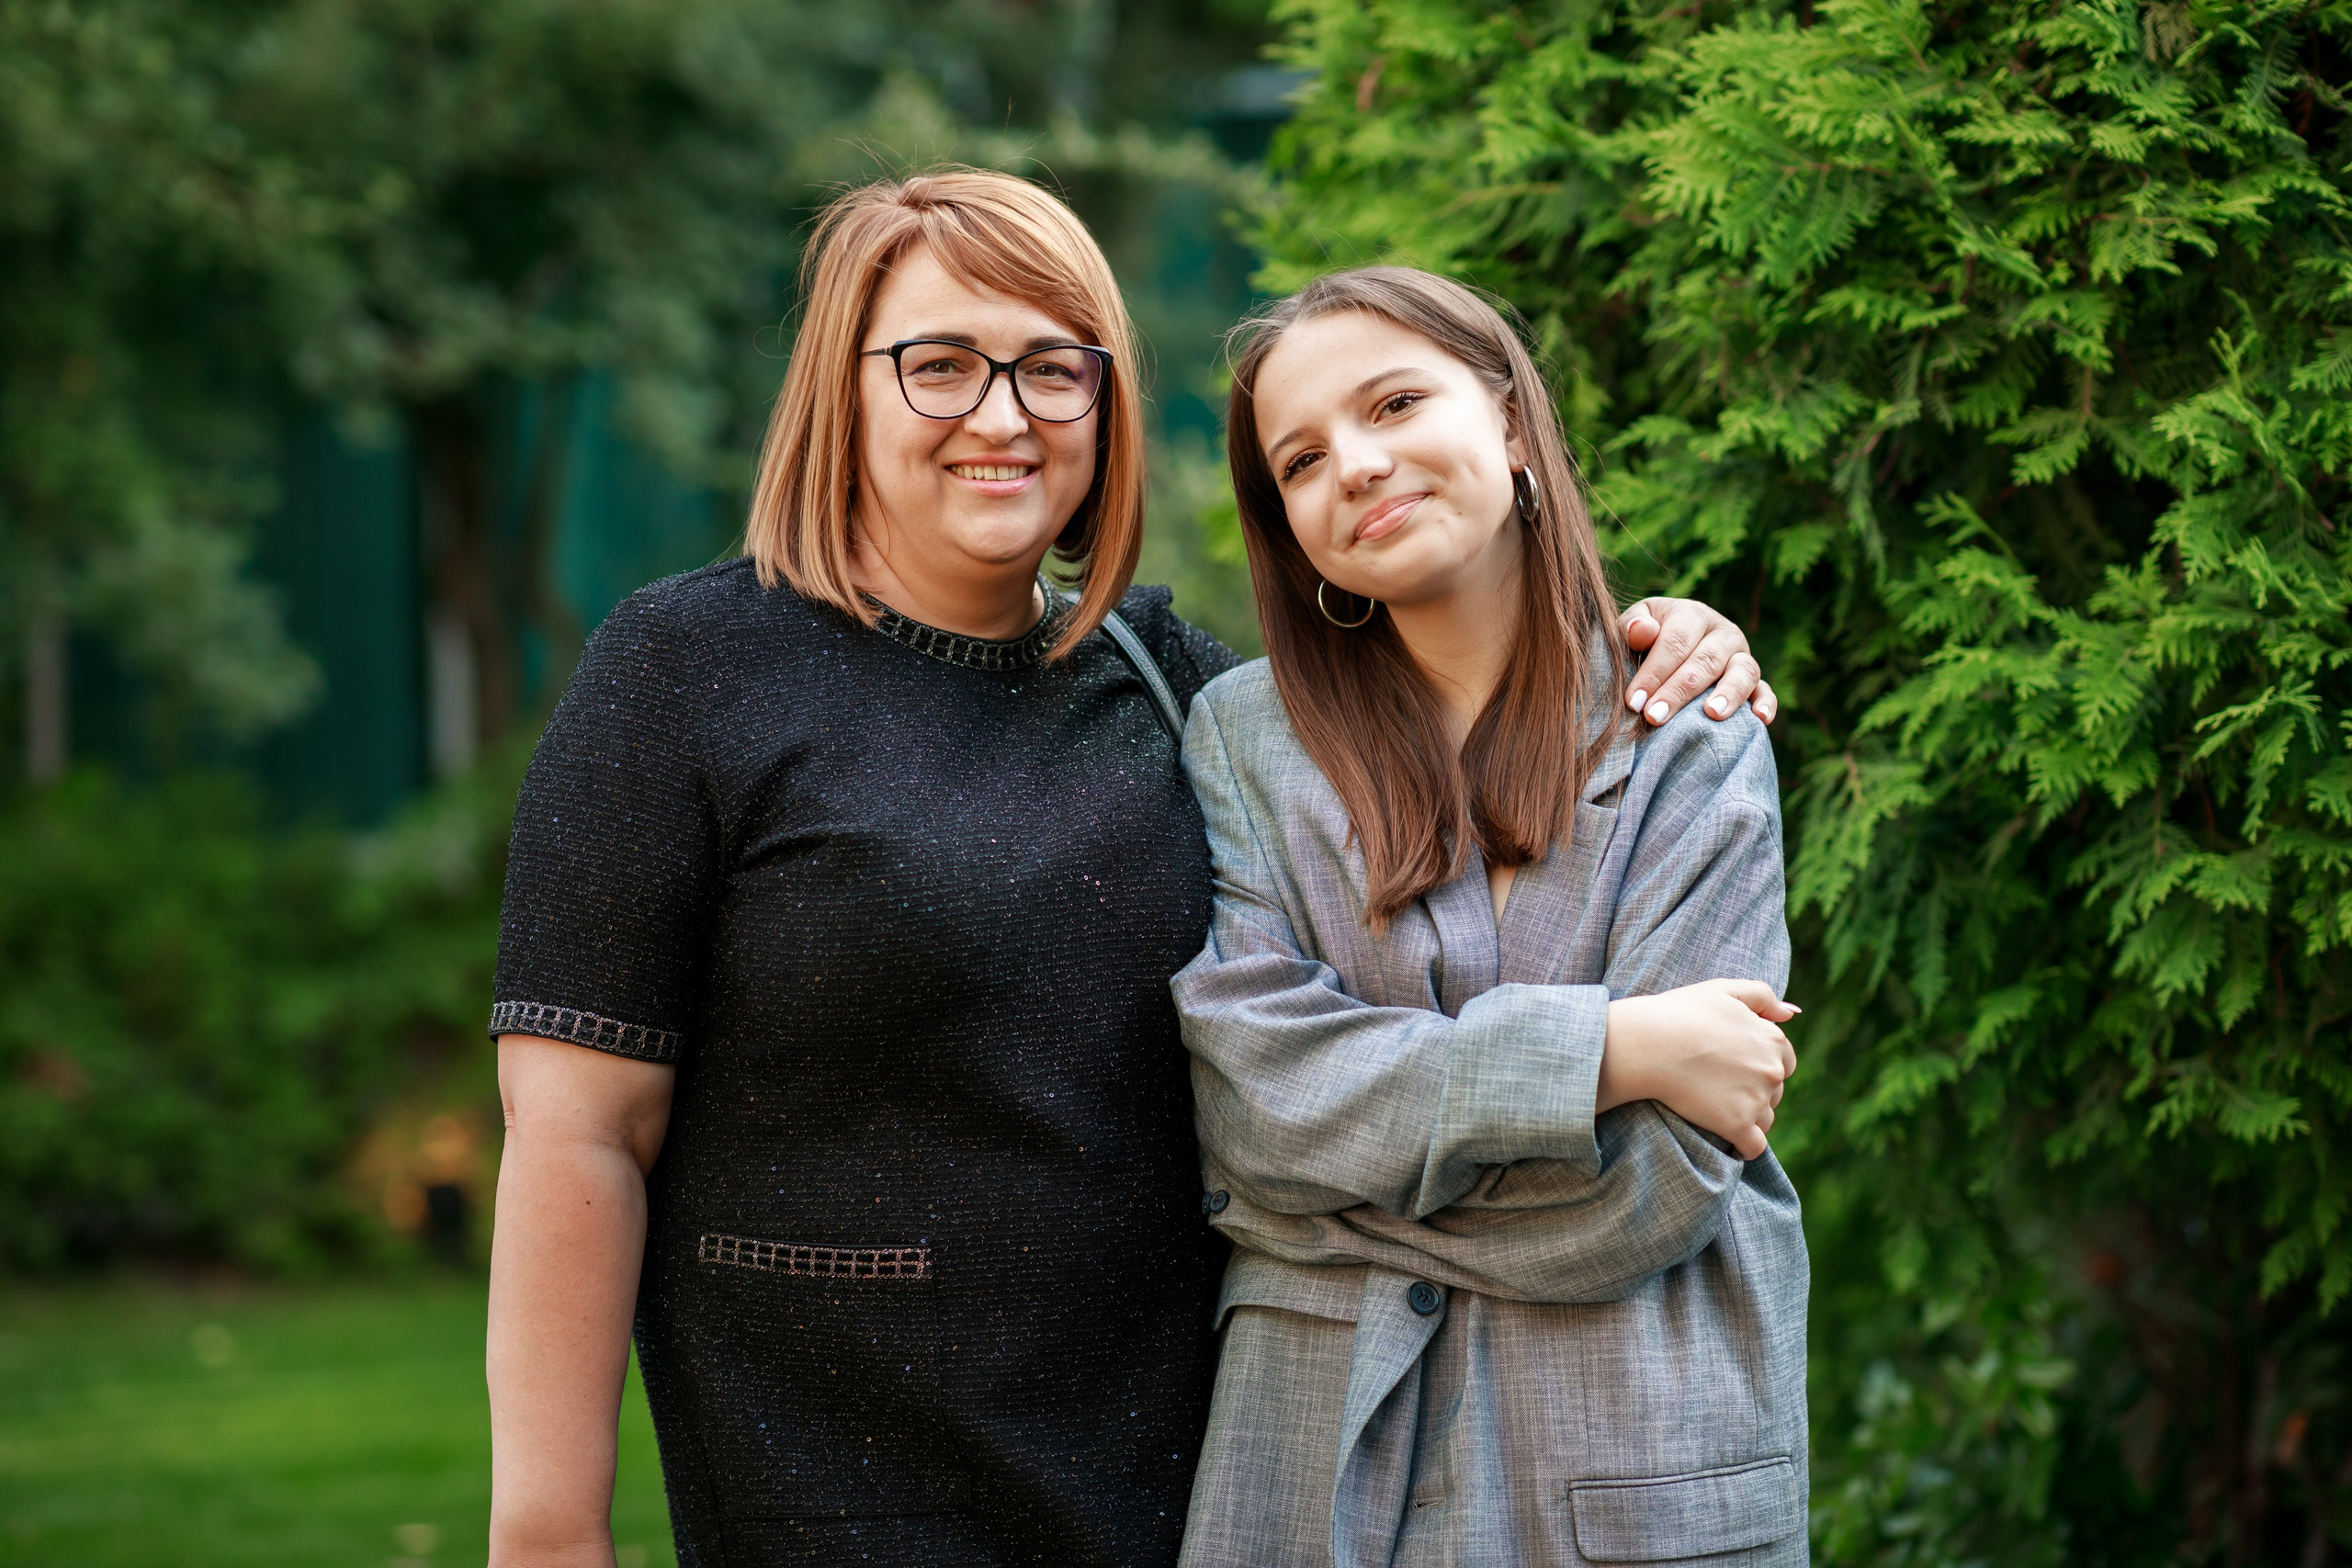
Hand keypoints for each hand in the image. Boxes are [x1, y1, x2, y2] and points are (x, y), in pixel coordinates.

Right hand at [1597, 980, 1798, 1159]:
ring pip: (1765, 1119)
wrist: (1647, 1044)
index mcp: (1773, 1039)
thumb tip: (1792, 1014)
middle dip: (1753, 1091)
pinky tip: (1729, 1141)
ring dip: (1748, 1118)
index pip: (1783, 1062)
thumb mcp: (1723, 990)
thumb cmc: (1679, 1013)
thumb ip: (1762, 996)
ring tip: (1716, 1109)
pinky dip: (1744, 1147)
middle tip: (1717, 1086)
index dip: (1758, 1064)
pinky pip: (1753, 1147)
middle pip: (1775, 1092)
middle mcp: (1772, 1070)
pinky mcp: (1737, 1125)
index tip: (1731, 1066)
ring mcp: (1756, 1099)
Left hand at [1618, 598, 1777, 727]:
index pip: (1675, 642)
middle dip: (1679, 690)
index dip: (1654, 671)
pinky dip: (1766, 703)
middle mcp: (1723, 633)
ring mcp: (1742, 656)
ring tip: (1712, 714)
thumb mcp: (1633, 625)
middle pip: (1705, 660)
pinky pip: (1765, 691)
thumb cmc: (1645, 639)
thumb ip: (1632, 626)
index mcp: (1692, 615)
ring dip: (1729, 693)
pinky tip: (1760, 719)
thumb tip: (1643, 630)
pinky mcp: (1755, 680)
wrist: (1669, 643)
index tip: (1634, 702)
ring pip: (1743, 671)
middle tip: (1655, 716)